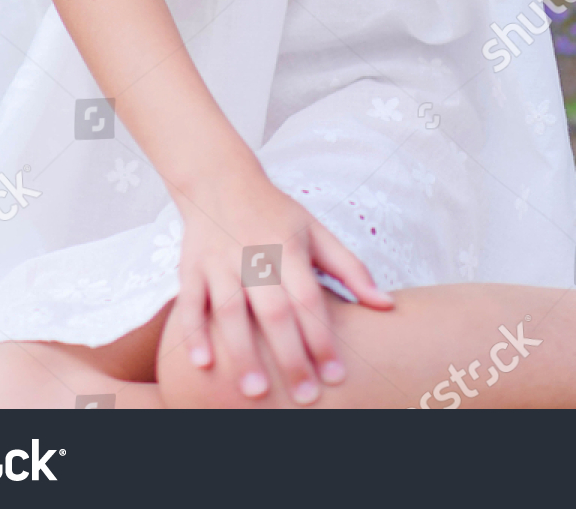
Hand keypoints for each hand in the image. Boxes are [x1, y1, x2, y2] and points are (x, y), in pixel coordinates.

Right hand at [171, 166, 393, 403]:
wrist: (220, 178)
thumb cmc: (275, 212)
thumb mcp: (316, 231)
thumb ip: (350, 269)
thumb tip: (386, 306)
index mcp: (288, 248)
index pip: (309, 299)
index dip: (321, 338)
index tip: (335, 376)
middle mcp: (254, 255)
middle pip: (273, 310)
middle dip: (289, 355)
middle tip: (303, 396)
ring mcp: (220, 262)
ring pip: (229, 310)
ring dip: (242, 351)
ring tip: (255, 391)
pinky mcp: (191, 267)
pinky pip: (190, 302)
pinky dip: (194, 332)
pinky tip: (203, 364)